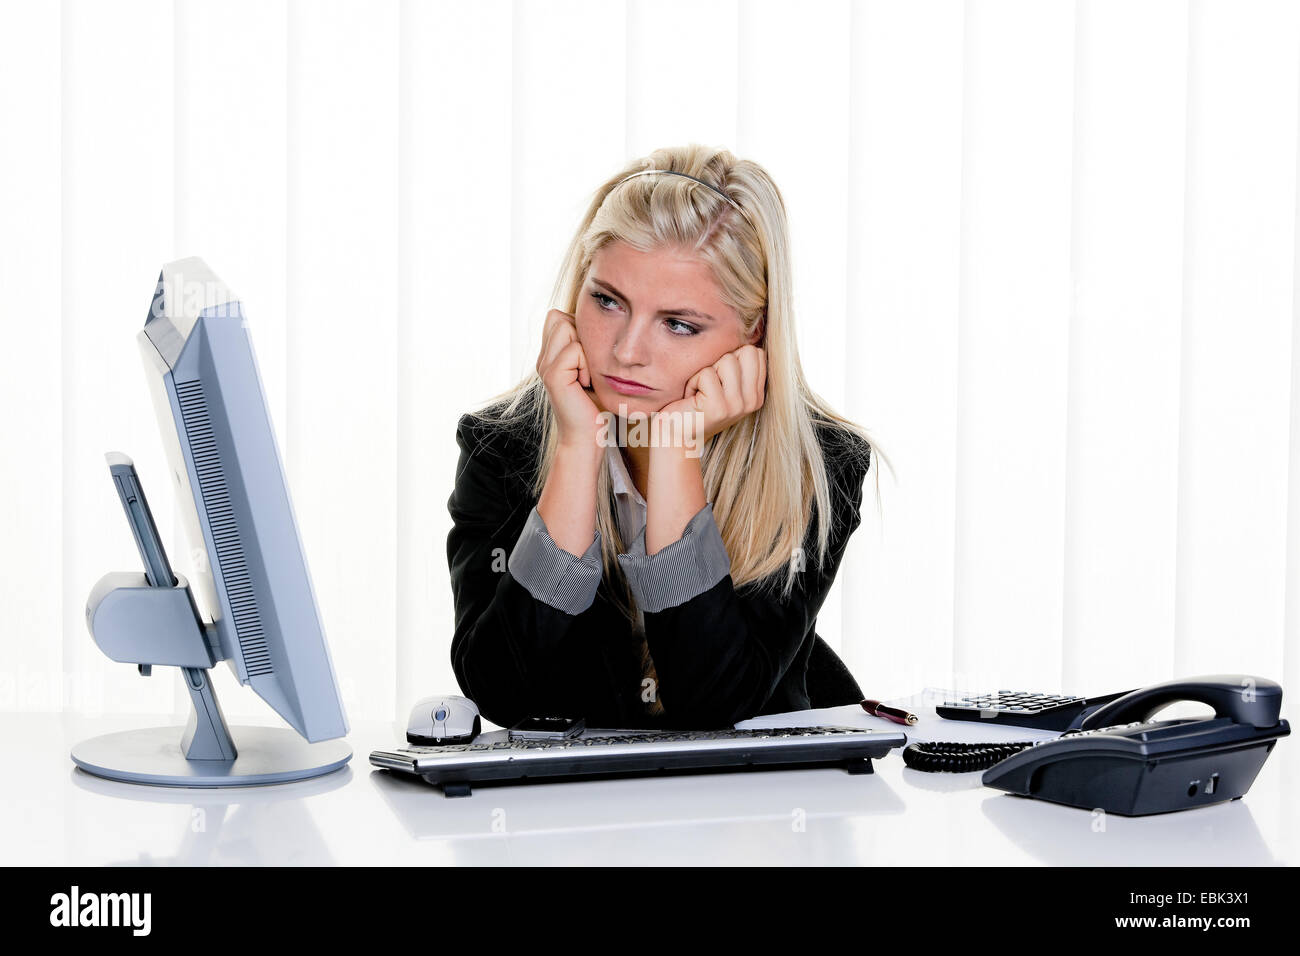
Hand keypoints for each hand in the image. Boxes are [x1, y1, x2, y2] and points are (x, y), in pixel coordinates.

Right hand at [536, 309, 602, 449]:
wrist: (586, 438)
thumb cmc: (596, 407)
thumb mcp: (592, 370)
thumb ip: (586, 347)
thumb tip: (599, 322)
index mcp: (550, 356)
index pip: (557, 317)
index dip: (576, 328)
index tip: (587, 358)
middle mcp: (543, 359)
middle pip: (559, 317)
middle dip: (580, 336)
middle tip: (587, 367)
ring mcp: (545, 366)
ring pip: (566, 327)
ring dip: (584, 349)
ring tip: (586, 375)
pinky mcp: (552, 375)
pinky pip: (574, 349)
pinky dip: (586, 364)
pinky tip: (585, 385)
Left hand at [654, 344, 765, 445]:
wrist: (676, 435)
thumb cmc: (694, 404)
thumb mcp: (722, 384)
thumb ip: (737, 365)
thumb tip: (742, 330)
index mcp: (756, 395)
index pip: (755, 352)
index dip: (731, 357)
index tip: (718, 381)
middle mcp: (752, 401)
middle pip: (744, 352)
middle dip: (719, 362)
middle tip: (708, 386)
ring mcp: (738, 405)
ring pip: (726, 360)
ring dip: (704, 372)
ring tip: (699, 392)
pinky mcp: (719, 407)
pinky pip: (706, 373)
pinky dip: (692, 382)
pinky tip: (690, 400)